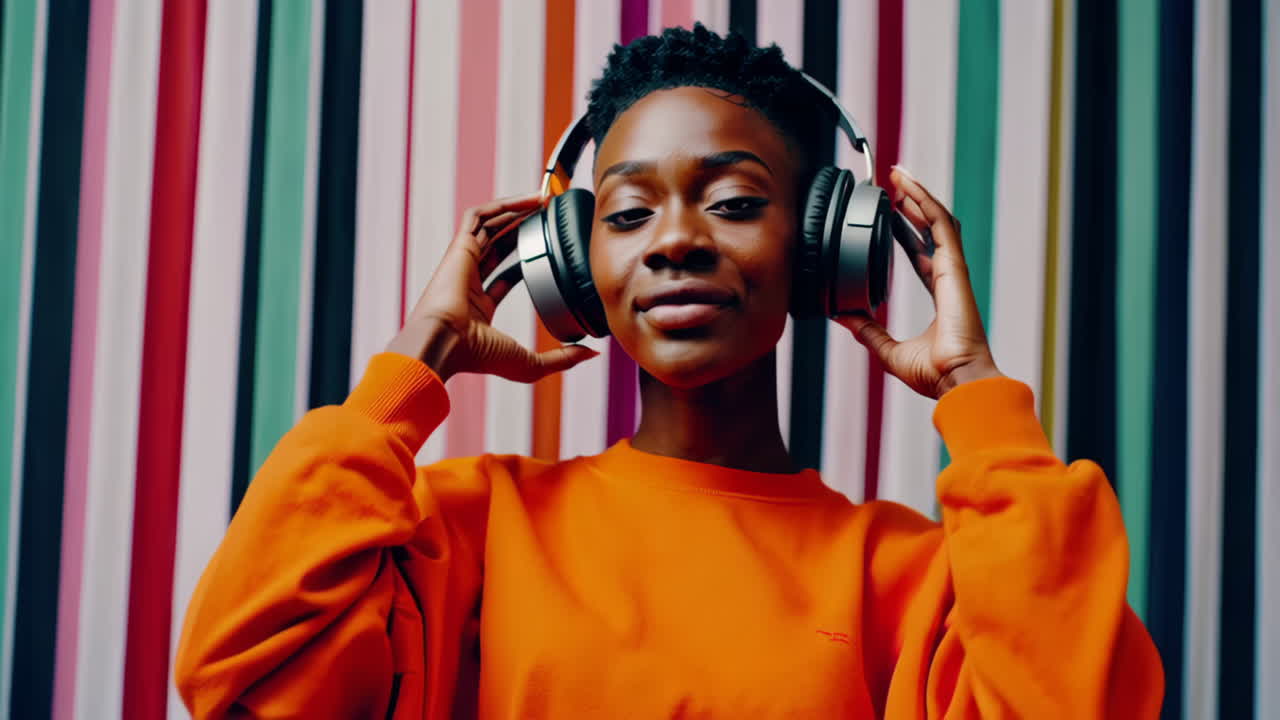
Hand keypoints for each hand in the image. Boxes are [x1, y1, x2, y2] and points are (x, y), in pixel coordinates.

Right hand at [387, 193, 598, 382]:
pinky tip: (528, 199)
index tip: (550, 251)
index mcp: (478, 307)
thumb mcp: (529, 363)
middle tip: (551, 216)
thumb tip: (590, 353)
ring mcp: (462, 262)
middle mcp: (468, 281)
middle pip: (498, 245)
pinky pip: (479, 216)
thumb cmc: (478, 356)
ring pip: (491, 226)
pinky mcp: (459, 247)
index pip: (505, 276)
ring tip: (545, 199)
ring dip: (517, 210)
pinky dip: (502, 205)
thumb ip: (561, 359)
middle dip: (524, 228)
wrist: (444, 342)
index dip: (528, 261)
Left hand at [835, 166, 1002, 398]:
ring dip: (918, 196)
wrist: (957, 381)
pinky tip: (910, 188)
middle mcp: (947, 277)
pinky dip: (925, 203)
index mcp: (939, 293)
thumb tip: (842, 317)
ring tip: (900, 176)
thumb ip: (868, 331)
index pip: (921, 252)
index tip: (891, 214)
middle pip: (931, 229)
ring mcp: (953, 270)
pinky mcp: (954, 267)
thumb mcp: (888, 349)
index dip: (908, 230)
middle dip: (913, 204)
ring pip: (937, 220)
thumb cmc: (935, 374)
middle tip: (894, 185)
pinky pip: (940, 225)